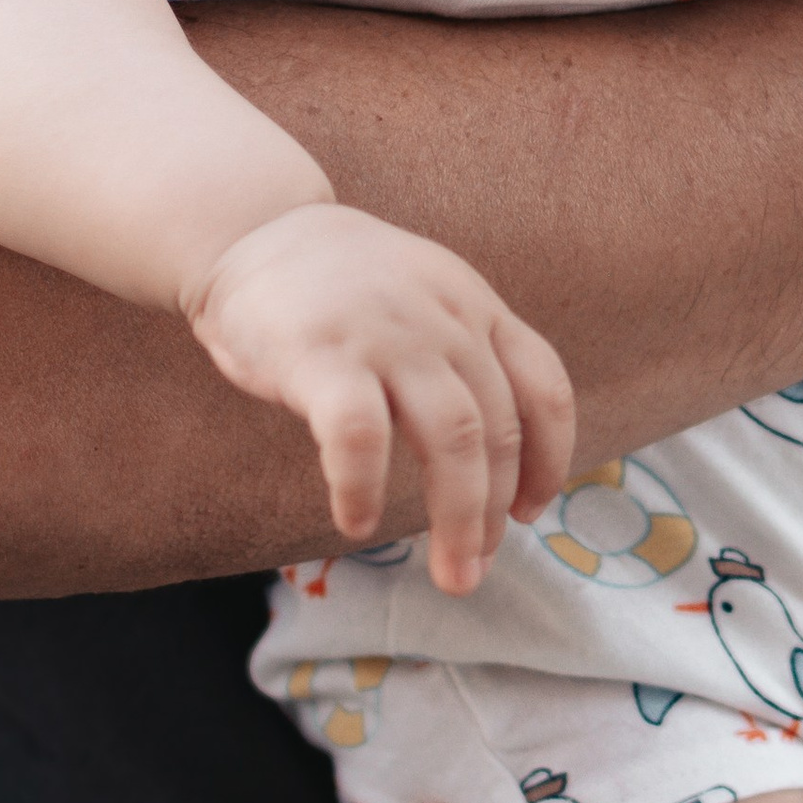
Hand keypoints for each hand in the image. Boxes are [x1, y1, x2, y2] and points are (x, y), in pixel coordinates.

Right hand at [186, 203, 572, 591]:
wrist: (251, 228)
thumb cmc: (343, 284)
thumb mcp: (427, 296)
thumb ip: (464, 355)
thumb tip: (498, 459)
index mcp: (476, 308)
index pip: (544, 387)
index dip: (551, 458)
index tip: (531, 510)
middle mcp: (444, 321)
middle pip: (498, 430)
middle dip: (494, 512)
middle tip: (476, 568)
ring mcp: (386, 336)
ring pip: (451, 439)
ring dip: (458, 518)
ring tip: (452, 574)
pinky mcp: (321, 357)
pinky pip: (359, 438)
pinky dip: (364, 489)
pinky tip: (358, 523)